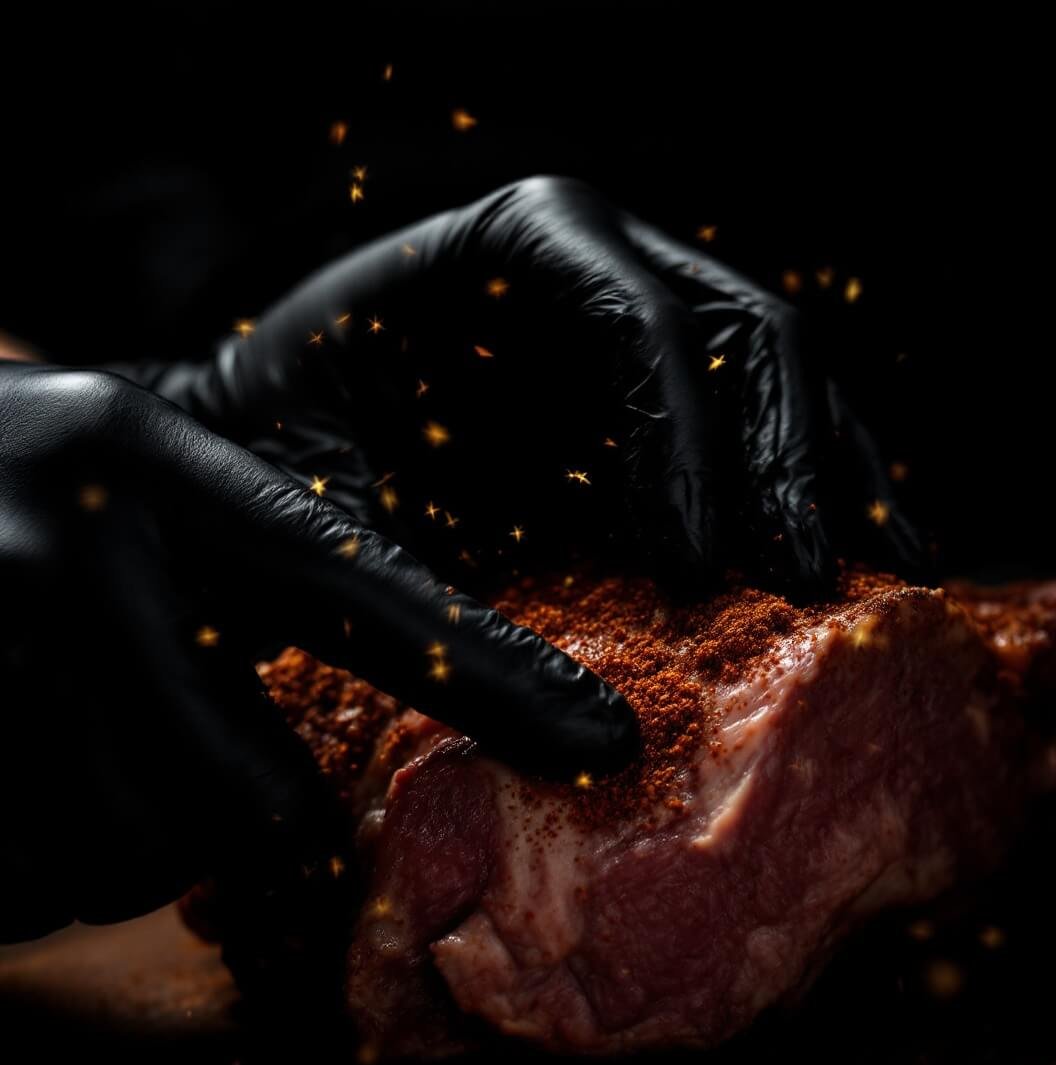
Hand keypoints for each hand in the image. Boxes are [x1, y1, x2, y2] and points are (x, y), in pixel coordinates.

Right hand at [0, 365, 635, 941]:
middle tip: (182, 754)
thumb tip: (357, 720)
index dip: (492, 677)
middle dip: (236, 817)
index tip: (605, 741)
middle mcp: (71, 556)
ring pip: (133, 865)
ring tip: (57, 745)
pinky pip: (32, 894)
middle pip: (249, 802)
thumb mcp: (115, 467)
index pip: (365, 591)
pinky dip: (30, 871)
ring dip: (118, 841)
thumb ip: (233, 557)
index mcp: (147, 465)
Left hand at [125, 175, 923, 592]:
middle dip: (786, 463)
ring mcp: (627, 334)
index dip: (689, 442)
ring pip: (774, 385)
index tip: (692, 570)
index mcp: (513, 247)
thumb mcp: (326, 539)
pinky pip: (750, 439)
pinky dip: (805, 497)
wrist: (232, 458)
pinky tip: (862, 565)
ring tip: (876, 581)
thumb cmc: (256, 473)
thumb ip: (446, 629)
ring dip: (827, 481)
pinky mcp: (642, 407)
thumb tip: (601, 743)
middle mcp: (592, 270)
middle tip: (804, 586)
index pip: (644, 319)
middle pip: (747, 336)